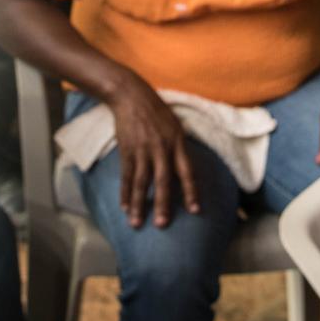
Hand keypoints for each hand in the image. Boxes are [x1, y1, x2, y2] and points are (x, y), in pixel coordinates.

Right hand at [108, 75, 200, 228]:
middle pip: (163, 180)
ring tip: (137, 223)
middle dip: (163, 204)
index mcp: (177, 142)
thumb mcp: (175, 125)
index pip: (186, 171)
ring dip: (139, 204)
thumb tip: (184, 169)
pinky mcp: (127, 149)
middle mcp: (161, 147)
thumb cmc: (156, 111)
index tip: (195, 211)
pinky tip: (124, 207)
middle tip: (162, 225)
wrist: (131, 95)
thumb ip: (179, 148)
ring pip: (141, 182)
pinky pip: (126, 175)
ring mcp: (142, 149)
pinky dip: (125, 192)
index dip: (191, 191)